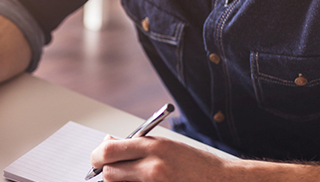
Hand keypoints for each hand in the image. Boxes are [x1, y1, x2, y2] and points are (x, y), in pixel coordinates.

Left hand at [91, 135, 230, 181]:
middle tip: (110, 172)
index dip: (97, 156)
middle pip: (109, 172)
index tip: (97, 159)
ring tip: (130, 178)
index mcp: (154, 147)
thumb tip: (108, 142)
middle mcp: (153, 167)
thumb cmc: (196, 165)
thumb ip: (137, 145)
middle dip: (106, 172)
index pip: (109, 150)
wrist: (223, 181)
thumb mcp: (167, 146)